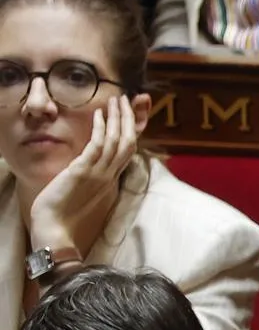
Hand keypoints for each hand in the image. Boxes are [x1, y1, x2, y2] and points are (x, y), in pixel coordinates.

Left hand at [27, 96, 140, 255]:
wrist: (56, 230)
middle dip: (128, 119)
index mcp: (111, 182)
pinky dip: (100, 129)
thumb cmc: (65, 217)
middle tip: (125, 100)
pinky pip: (97, 146)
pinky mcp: (83, 172)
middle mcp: (109, 176)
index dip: (130, 131)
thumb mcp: (85, 195)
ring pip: (116, 142)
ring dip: (117, 119)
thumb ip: (92, 181)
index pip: (127, 152)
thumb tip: (94, 171)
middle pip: (127, 143)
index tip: (128, 115)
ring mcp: (98, 174)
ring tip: (115, 100)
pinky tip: (98, 115)